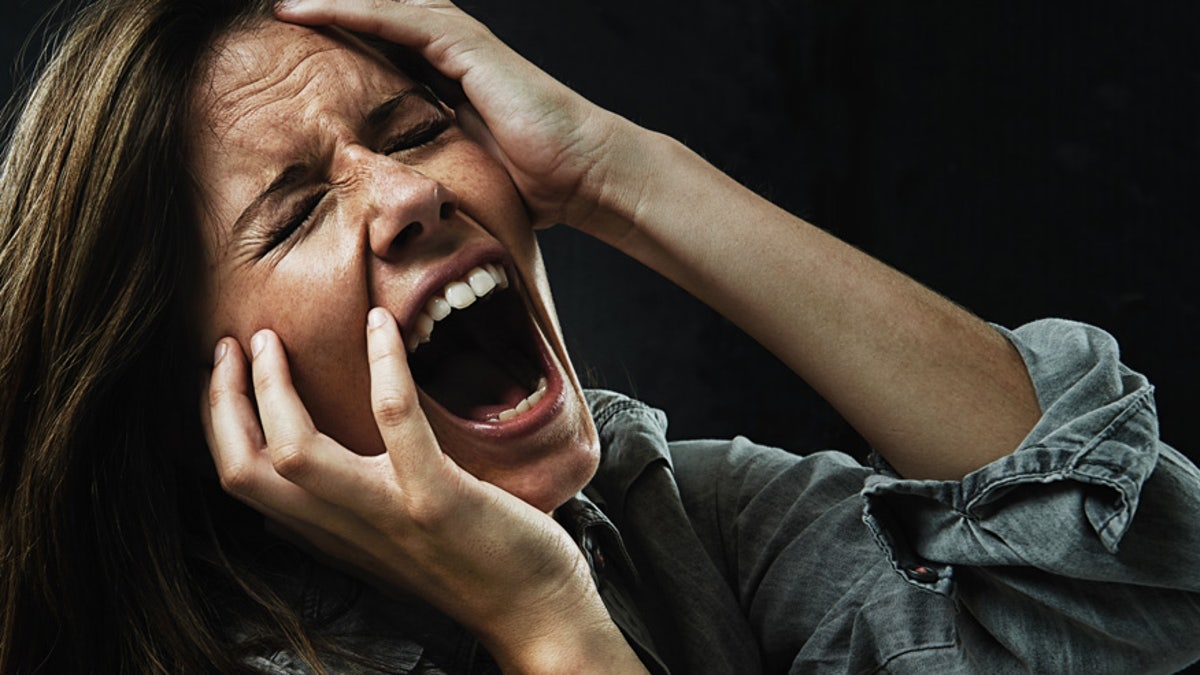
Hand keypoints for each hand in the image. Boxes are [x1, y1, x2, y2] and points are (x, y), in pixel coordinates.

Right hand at [202, 308, 642, 670]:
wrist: (535, 614)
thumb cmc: (472, 568)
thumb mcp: (386, 550)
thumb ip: (339, 524)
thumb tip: (280, 510)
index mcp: (332, 535)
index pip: (243, 483)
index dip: (216, 423)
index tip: (219, 373)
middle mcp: (348, 530)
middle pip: (248, 470)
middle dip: (224, 400)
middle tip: (231, 344)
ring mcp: (391, 514)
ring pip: (296, 453)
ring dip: (272, 387)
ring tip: (275, 337)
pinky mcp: (440, 499)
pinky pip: (397, 422)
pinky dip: (384, 367)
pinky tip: (380, 325)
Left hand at [274, 0, 649, 239]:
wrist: (584, 176)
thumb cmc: (536, 183)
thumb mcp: (464, 172)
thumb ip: (431, 167)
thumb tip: (396, 197)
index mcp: (448, 77)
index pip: (381, 43)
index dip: (336, 36)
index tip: (288, 45)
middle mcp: (451, 52)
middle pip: (377, 14)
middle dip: (326, 9)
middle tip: (272, 11)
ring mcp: (461, 44)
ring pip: (380, 5)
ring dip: (327, 2)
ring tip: (277, 4)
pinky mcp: (467, 47)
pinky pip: (397, 17)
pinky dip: (350, 9)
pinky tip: (304, 7)